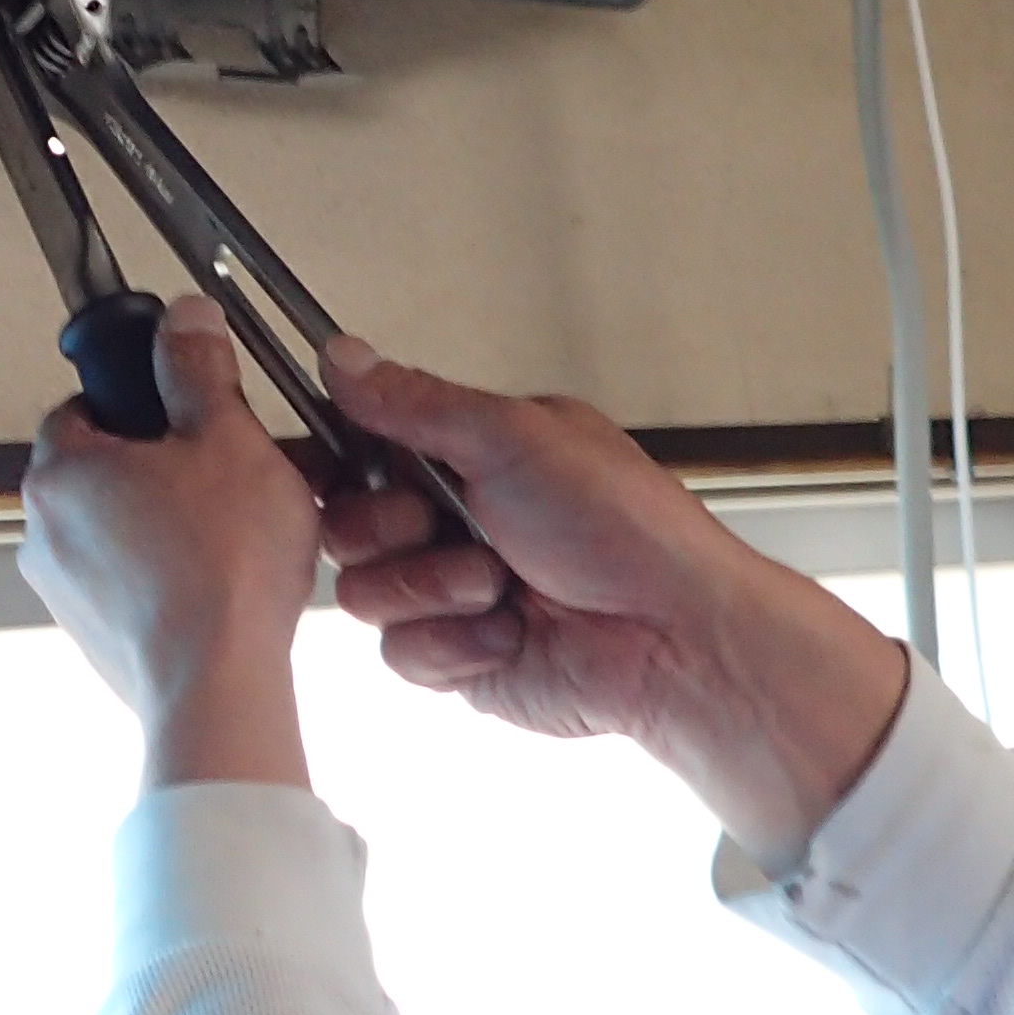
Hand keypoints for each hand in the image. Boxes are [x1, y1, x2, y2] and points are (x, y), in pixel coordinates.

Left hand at [21, 295, 320, 791]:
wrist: (218, 686)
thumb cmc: (217, 574)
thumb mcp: (227, 437)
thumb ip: (198, 369)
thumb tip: (185, 324)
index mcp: (60, 470)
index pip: (84, 402)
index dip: (142, 396)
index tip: (184, 400)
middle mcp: (45, 531)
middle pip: (105, 466)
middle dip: (167, 460)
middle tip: (226, 465)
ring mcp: (66, 590)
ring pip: (122, 527)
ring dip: (172, 517)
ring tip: (236, 525)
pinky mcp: (97, 636)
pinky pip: (133, 582)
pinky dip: (171, 573)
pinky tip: (223, 576)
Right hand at [320, 339, 910, 868]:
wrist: (672, 637)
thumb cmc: (628, 530)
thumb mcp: (515, 437)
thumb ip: (416, 401)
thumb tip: (344, 356)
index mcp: (470, 454)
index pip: (363, 448)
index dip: (342, 462)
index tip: (348, 467)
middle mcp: (456, 521)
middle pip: (347, 524)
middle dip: (395, 527)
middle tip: (451, 520)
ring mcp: (453, 592)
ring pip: (364, 593)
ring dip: (436, 587)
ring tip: (503, 582)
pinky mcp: (457, 658)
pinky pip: (399, 653)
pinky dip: (457, 645)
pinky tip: (511, 631)